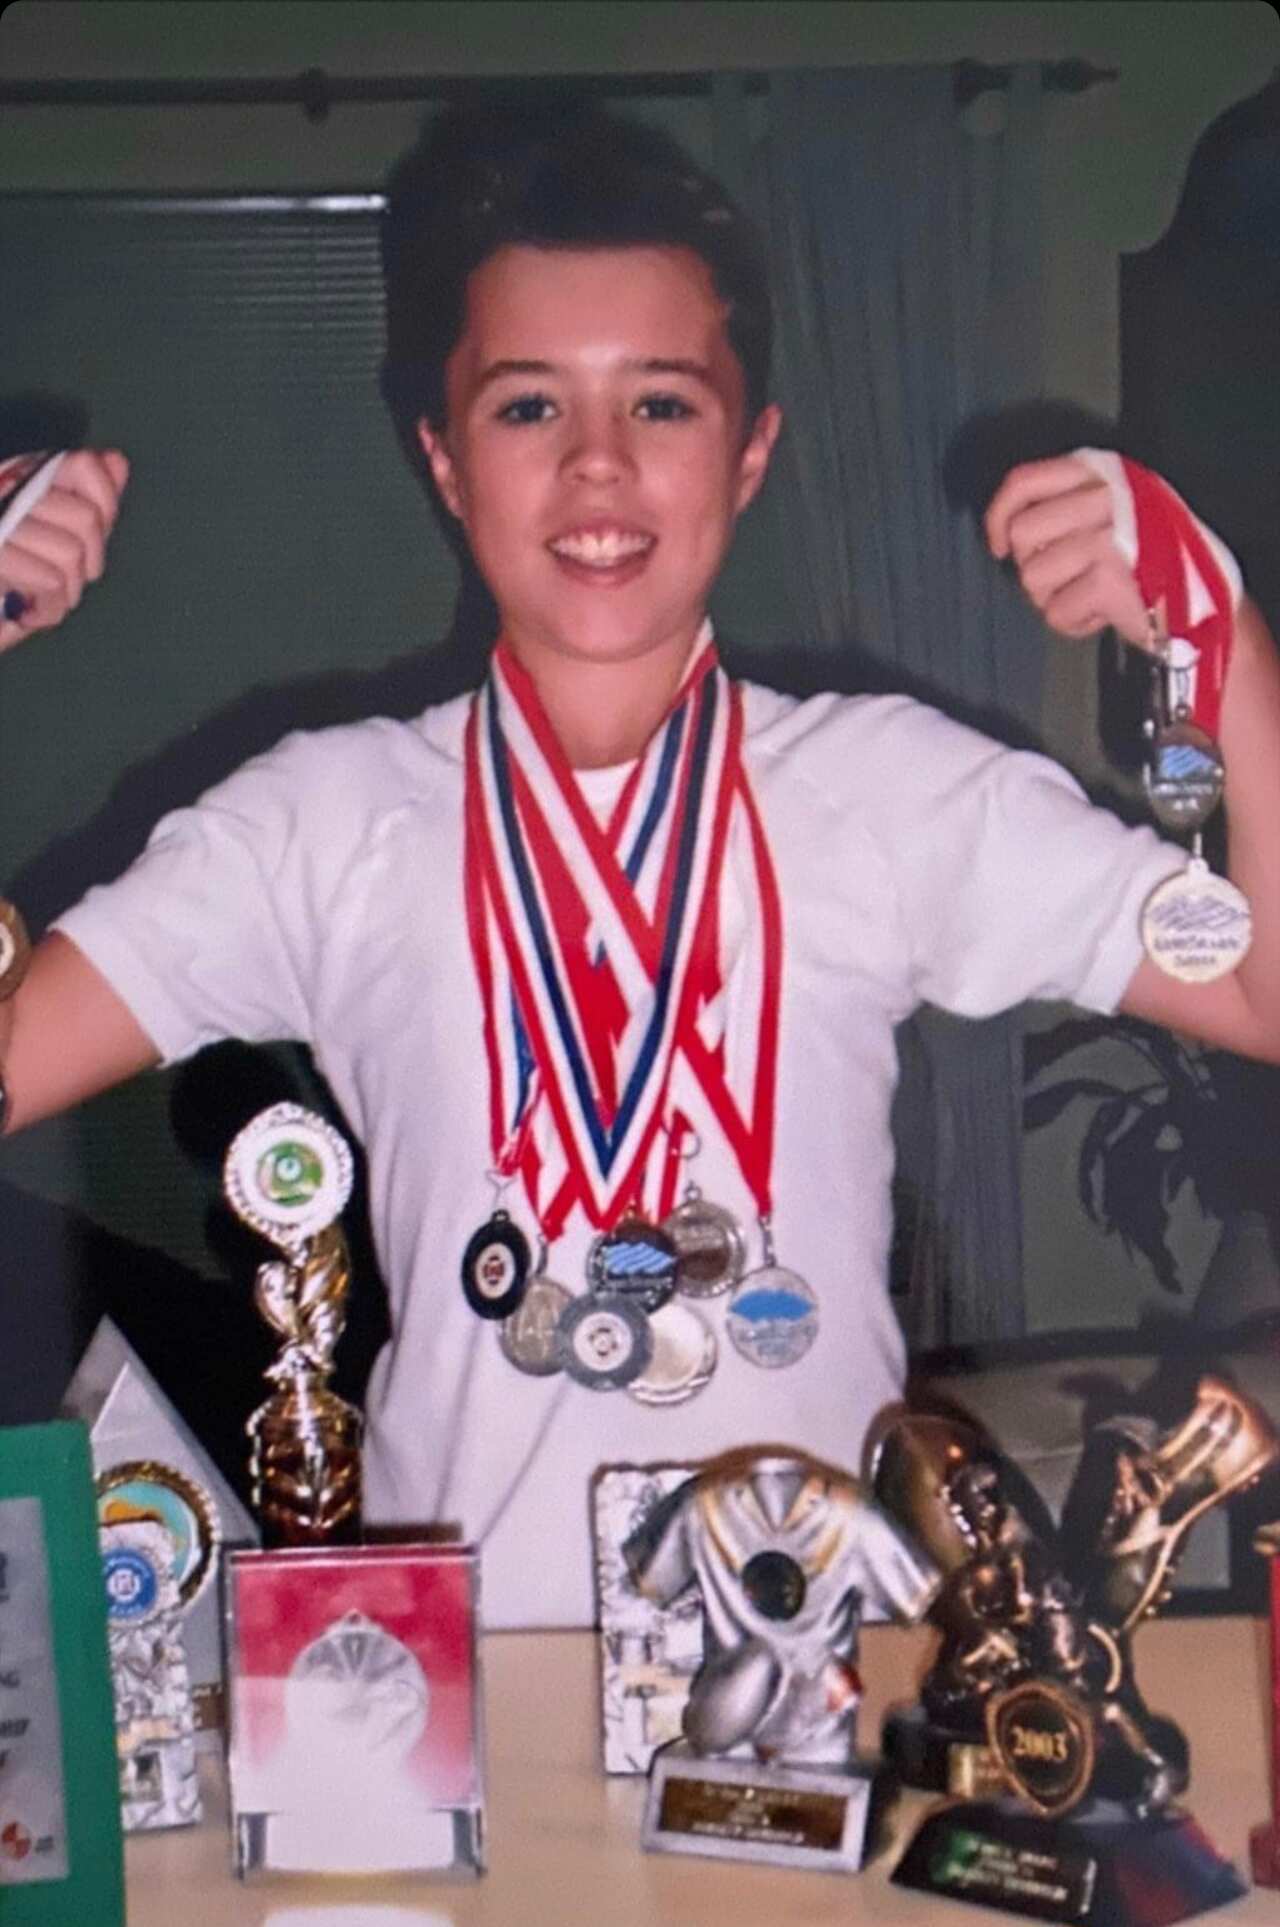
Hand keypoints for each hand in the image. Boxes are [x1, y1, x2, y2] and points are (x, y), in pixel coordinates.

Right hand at [0, 448, 129, 654]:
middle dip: (87, 564)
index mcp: (20, 476)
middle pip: (86, 518)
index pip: (83, 466)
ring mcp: (0, 520)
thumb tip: (116, 461)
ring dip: (66, 593)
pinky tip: (29, 614)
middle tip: (63, 583)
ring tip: (43, 602)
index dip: (104, 506)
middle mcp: (5, 488)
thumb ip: (87, 501)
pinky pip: (50, 580)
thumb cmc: (10, 589)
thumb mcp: (56, 542)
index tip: (92, 539)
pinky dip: (48, 609)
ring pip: (71, 553)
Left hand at [985, 453, 1150, 649]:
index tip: (998, 546)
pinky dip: (1075, 624)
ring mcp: (1107, 535)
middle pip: (1021, 535)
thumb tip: (1007, 527)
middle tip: (1068, 579)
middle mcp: (1105, 494)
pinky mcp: (1107, 578)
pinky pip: (1056, 612)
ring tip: (1092, 597)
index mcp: (1102, 470)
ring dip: (1055, 599)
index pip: (1024, 482)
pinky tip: (1106, 615)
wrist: (1207, 601)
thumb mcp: (1119, 506)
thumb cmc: (1154, 557)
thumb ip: (1069, 503)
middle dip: (1034, 567)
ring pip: (1032, 578)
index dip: (998, 516)